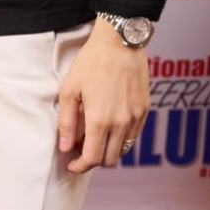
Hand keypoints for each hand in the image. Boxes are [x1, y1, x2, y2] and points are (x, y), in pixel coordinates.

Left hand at [56, 18, 150, 172]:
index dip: (80, 166)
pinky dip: (121, 137)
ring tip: (94, 135)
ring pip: (123, 149)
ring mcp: (135, 118)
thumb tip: (64, 147)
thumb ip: (66, 121)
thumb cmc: (91, 62)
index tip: (71, 164)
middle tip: (80, 147)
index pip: (92, 158)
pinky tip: (109, 124)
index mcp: (100, 120)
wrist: (120, 43)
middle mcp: (121, 124)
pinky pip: (134, 135)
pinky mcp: (144, 110)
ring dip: (108, 149)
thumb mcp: (69, 89)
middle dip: (93, 159)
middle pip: (109, 159)